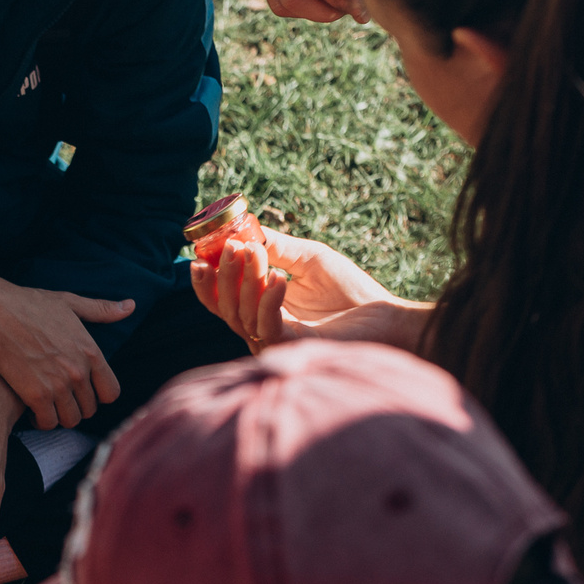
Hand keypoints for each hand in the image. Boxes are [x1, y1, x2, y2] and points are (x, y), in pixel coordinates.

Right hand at [0, 272, 132, 428]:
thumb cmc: (30, 304)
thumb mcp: (70, 302)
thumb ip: (101, 310)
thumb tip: (130, 306)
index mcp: (91, 351)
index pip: (111, 392)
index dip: (98, 396)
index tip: (84, 392)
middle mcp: (78, 371)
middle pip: (89, 409)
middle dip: (77, 406)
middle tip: (62, 399)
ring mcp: (57, 385)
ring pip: (70, 420)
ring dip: (60, 416)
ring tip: (49, 406)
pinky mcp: (35, 395)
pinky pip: (47, 422)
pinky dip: (41, 420)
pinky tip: (33, 410)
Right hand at [191, 227, 431, 353]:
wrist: (385, 316)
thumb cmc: (351, 290)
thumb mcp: (308, 259)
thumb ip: (277, 248)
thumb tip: (246, 233)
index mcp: (262, 310)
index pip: (222, 300)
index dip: (206, 282)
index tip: (198, 256)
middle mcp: (262, 329)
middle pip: (225, 308)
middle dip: (224, 276)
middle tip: (231, 248)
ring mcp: (275, 342)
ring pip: (242, 316)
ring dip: (246, 282)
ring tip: (257, 254)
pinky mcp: (293, 350)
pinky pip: (267, 327)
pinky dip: (268, 301)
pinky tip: (279, 278)